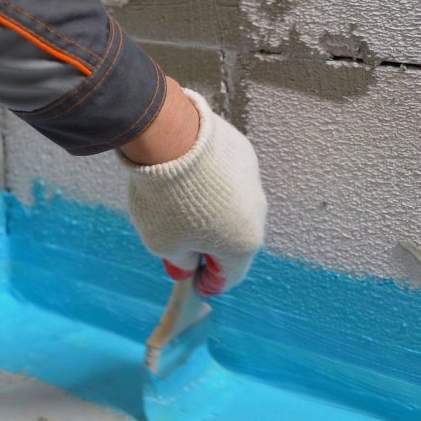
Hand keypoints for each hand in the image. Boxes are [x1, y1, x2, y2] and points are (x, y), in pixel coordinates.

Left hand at [121, 85, 266, 294]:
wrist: (172, 138)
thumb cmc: (166, 201)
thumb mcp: (163, 243)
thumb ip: (180, 261)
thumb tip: (187, 267)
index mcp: (242, 245)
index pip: (230, 276)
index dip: (210, 283)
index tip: (195, 282)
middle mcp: (257, 215)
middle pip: (234, 241)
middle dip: (211, 247)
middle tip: (184, 246)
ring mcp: (253, 182)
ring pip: (233, 208)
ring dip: (213, 213)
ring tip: (181, 206)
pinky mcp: (244, 155)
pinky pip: (229, 179)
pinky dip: (212, 185)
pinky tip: (188, 179)